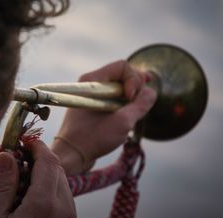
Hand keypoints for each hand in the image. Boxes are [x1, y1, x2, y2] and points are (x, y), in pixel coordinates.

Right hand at [0, 140, 75, 217]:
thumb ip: (3, 185)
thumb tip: (6, 155)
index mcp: (45, 204)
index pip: (49, 161)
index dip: (36, 146)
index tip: (23, 140)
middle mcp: (64, 209)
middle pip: (57, 169)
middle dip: (38, 159)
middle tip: (16, 158)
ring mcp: (69, 217)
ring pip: (61, 182)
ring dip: (44, 174)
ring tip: (20, 178)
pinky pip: (63, 196)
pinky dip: (49, 189)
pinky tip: (30, 194)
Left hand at [51, 60, 156, 175]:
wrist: (71, 155)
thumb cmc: (92, 138)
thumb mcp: (122, 122)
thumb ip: (140, 105)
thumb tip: (151, 92)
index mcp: (92, 81)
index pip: (123, 67)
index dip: (133, 80)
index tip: (131, 98)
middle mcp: (91, 84)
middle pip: (122, 75)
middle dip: (135, 87)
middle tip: (139, 104)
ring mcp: (93, 95)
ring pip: (120, 87)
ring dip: (132, 97)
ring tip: (135, 111)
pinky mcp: (95, 106)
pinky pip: (115, 97)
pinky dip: (125, 104)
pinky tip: (130, 114)